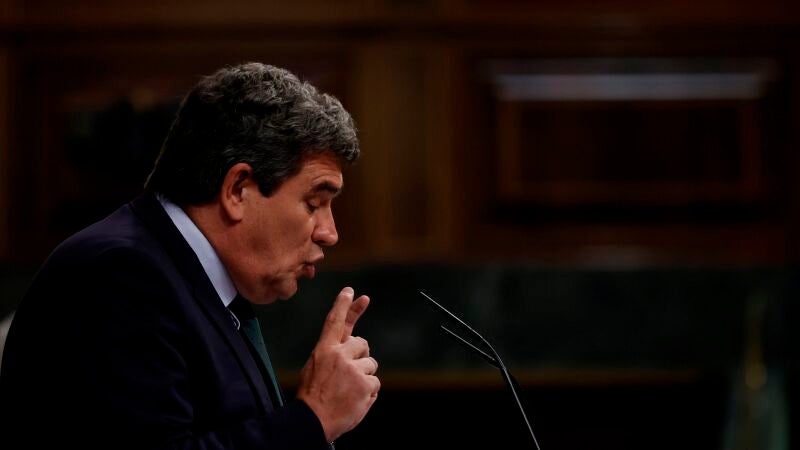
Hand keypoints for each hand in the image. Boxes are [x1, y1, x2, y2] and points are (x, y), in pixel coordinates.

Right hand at [296, 287, 380, 441]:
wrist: (312, 420)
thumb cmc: (313, 395)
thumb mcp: (314, 367)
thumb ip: (332, 353)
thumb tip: (350, 344)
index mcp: (324, 349)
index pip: (335, 321)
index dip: (344, 304)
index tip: (351, 291)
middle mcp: (339, 355)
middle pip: (362, 343)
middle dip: (360, 356)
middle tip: (348, 374)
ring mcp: (353, 369)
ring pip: (371, 364)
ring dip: (364, 376)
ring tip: (348, 390)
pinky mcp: (365, 383)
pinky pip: (376, 383)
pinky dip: (368, 392)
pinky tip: (354, 399)